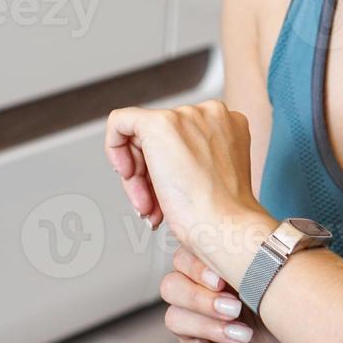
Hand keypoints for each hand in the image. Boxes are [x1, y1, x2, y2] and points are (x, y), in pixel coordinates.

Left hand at [104, 99, 271, 279]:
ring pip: (141, 138)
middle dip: (150, 177)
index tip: (167, 195)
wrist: (224, 227)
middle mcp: (209, 115)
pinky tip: (125, 174)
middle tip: (151, 207)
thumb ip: (192, 163)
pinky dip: (114, 148)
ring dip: (138, 178)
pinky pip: (120, 121)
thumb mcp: (211, 182)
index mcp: (228, 126)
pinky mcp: (158, 123)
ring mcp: (186, 116)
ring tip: (148, 207)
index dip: (168, 170)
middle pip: (160, 139)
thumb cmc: (221, 218)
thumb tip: (165, 170)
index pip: (182, 141)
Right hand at [162, 242, 308, 342]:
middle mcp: (193, 298)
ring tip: (247, 335)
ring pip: (175, 320)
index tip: (223, 281)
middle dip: (200, 297)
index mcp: (209, 272)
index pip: (183, 259)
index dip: (195, 267)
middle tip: (235, 308)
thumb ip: (258, 262)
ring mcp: (191, 333)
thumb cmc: (284, 310)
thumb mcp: (276, 284)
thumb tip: (255, 241)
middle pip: (171, 287)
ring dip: (211, 327)